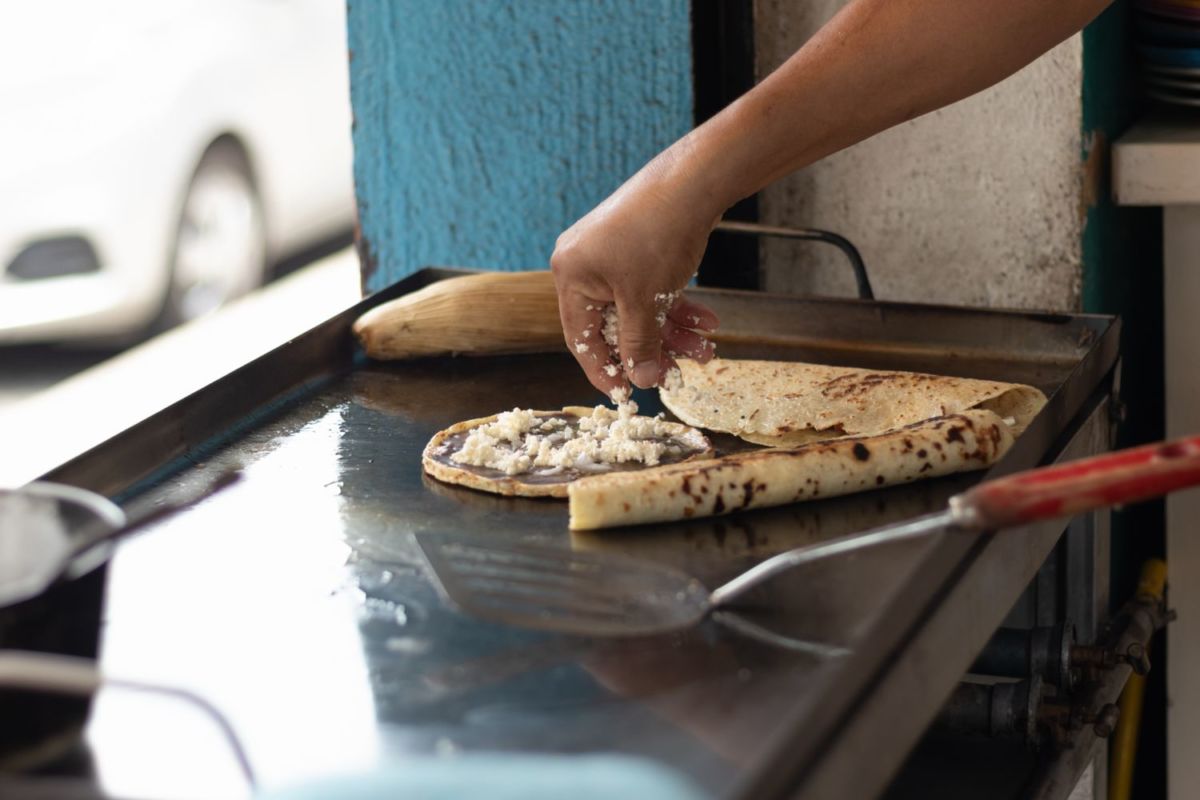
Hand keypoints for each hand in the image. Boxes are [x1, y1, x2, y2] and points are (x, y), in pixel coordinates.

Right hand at [550, 151, 721, 398]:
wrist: (692, 181)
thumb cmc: (657, 234)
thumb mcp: (646, 299)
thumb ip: (639, 343)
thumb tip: (640, 380)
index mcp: (572, 275)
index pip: (581, 337)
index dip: (604, 368)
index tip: (625, 393)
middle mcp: (585, 264)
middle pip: (616, 324)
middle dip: (653, 348)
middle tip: (677, 372)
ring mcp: (612, 254)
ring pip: (640, 308)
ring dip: (673, 331)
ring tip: (705, 349)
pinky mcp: (637, 247)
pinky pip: (652, 288)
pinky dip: (677, 307)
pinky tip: (706, 322)